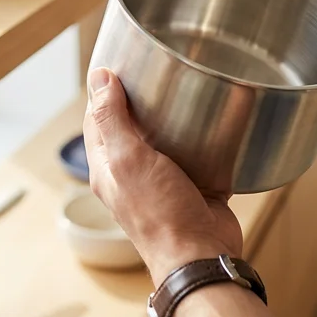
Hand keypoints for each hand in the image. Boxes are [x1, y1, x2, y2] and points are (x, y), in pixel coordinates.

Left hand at [83, 68, 242, 282]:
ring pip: (169, 138)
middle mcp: (133, 172)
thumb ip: (112, 120)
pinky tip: (218, 120)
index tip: (122, 61)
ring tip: (192, 87)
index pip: (98, 117)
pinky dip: (207, 138)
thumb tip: (99, 79)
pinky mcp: (196, 185)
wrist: (200, 255)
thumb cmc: (159, 215)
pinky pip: (200, 155)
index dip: (105, 88)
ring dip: (179, 117)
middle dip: (146, 97)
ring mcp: (165, 180)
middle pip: (135, 124)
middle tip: (163, 68)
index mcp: (107, 167)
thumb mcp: (128, 160)